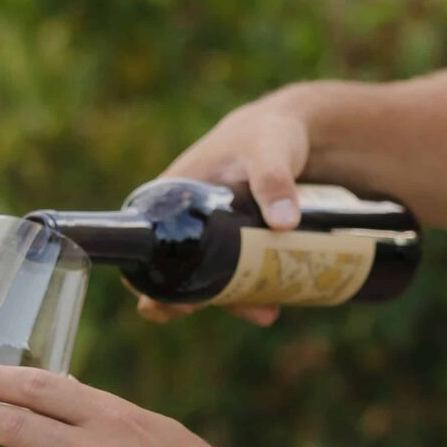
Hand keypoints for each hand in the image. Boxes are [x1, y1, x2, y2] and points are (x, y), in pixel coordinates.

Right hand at [139, 89, 311, 325]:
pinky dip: (253, 292)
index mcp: (175, 195)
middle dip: (186, 300)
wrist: (301, 133)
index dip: (146, 276)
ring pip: (213, 278)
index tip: (162, 301)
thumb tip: (283, 224)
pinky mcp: (244, 243)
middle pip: (176, 271)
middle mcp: (191, 220)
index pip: (147, 240)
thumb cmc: (269, 134)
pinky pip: (241, 274)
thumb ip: (274, 180)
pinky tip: (273, 305)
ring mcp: (217, 235)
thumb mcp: (268, 152)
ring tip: (263, 313)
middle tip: (197, 311)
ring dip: (231, 301)